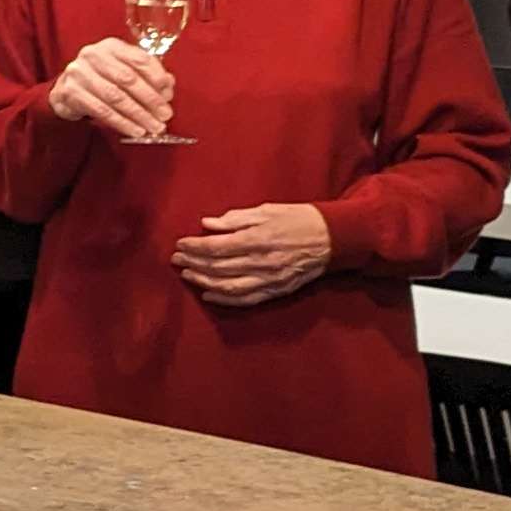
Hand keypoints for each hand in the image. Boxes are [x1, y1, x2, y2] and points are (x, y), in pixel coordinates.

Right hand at [46, 38, 176, 140]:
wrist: (67, 89)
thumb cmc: (102, 79)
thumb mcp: (124, 71)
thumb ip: (147, 76)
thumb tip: (168, 88)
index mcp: (111, 46)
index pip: (139, 59)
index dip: (157, 77)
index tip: (168, 94)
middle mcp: (93, 55)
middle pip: (128, 79)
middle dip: (150, 100)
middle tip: (165, 115)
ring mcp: (79, 73)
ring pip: (115, 97)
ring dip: (138, 114)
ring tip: (153, 127)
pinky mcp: (71, 92)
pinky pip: (101, 110)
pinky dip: (121, 123)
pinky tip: (135, 130)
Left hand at [175, 204, 331, 305]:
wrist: (333, 238)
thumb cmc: (299, 219)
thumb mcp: (266, 211)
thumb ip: (235, 219)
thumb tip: (207, 224)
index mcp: (257, 238)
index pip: (215, 247)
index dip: (194, 247)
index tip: (180, 245)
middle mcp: (261, 261)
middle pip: (218, 267)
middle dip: (193, 264)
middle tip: (177, 260)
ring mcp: (270, 278)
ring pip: (228, 286)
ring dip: (204, 282)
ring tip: (187, 275)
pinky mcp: (277, 290)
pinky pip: (246, 299)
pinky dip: (225, 299)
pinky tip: (208, 294)